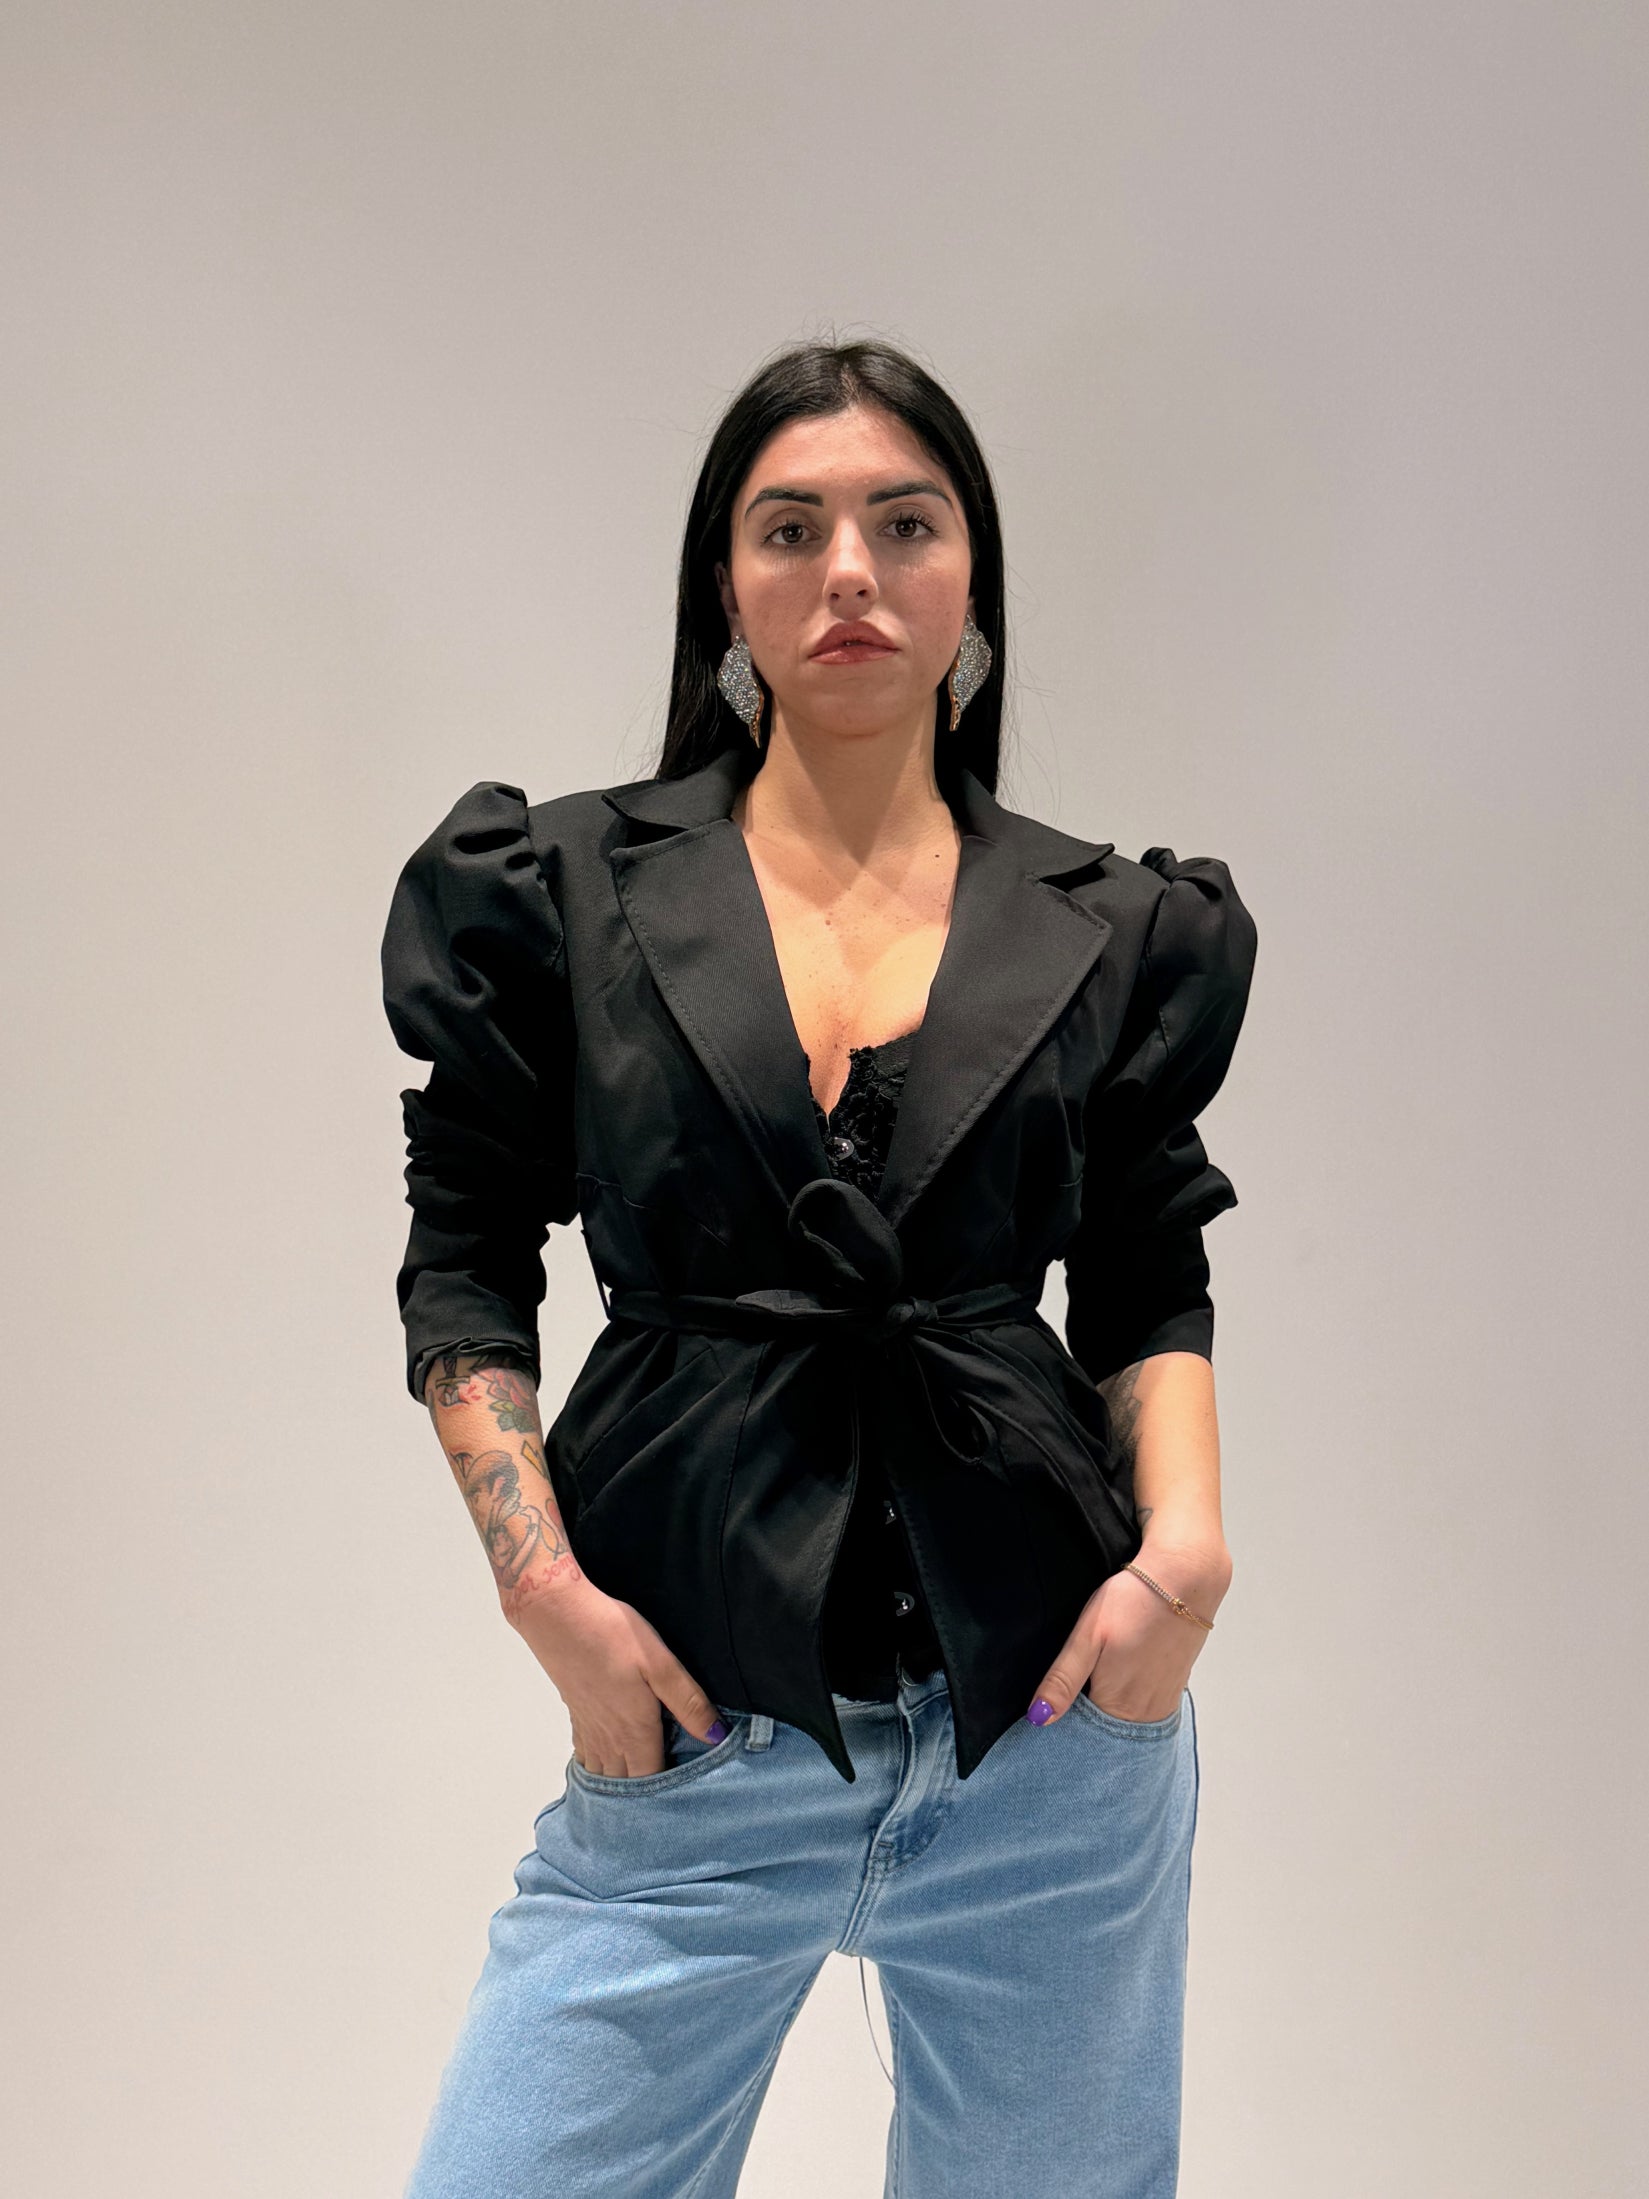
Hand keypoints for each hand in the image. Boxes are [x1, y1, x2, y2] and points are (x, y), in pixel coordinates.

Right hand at [505, 1575, 728, 1777]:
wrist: (559, 1616)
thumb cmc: (613, 1635)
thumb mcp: (661, 1664)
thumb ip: (688, 1703)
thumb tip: (716, 1737)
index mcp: (635, 1731)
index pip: (652, 1781)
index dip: (667, 1795)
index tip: (685, 1795)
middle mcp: (609, 1739)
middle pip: (626, 1785)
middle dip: (644, 1796)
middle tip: (665, 1797)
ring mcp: (589, 1729)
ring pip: (604, 1775)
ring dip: (620, 1786)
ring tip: (640, 1788)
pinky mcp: (576, 1715)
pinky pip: (587, 1757)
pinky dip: (599, 1769)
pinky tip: (609, 1763)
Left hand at [1027, 1540, 1231, 1725]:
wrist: (1184, 1579)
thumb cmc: (1133, 1602)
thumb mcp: (1087, 1636)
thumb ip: (1063, 1680)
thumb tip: (1038, 1718)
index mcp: (1117, 1703)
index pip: (1083, 1735)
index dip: (1064, 1728)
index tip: (1049, 1717)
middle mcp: (1144, 1711)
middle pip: (1107, 1732)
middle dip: (1086, 1726)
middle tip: (1070, 1699)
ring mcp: (1163, 1701)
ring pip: (1127, 1723)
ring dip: (1109, 1715)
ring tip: (1094, 1688)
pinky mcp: (1174, 1687)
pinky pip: (1147, 1711)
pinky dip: (1130, 1705)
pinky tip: (1121, 1681)